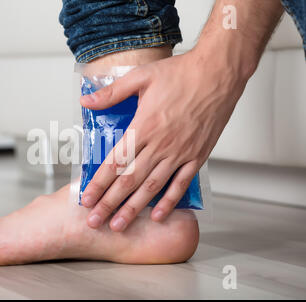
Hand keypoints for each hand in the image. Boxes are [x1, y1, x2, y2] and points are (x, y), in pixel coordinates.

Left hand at [79, 49, 247, 230]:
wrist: (218, 73)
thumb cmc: (181, 74)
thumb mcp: (141, 77)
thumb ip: (112, 93)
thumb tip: (86, 102)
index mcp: (144, 126)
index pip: (115, 161)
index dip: (98, 183)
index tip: (86, 199)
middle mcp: (161, 144)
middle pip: (129, 180)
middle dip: (109, 203)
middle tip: (94, 221)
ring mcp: (180, 152)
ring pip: (152, 187)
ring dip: (133, 208)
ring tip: (118, 225)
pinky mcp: (197, 155)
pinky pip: (181, 184)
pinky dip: (169, 201)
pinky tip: (157, 215)